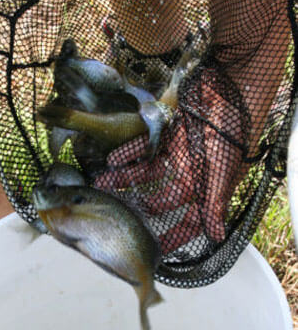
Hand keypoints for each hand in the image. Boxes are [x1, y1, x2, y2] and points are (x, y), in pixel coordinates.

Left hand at [96, 0, 288, 255]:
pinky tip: (111, 161)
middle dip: (138, 206)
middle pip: (160, 197)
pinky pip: (142, 147)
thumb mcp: (222, 167)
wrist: (226, 81)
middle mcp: (188, 172)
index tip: (155, 248)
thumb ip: (215, 199)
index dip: (174, 234)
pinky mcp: (163, 134)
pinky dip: (128, 153)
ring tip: (101, 186)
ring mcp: (175, 153)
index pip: (189, 218)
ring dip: (124, 180)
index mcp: (205, 185)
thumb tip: (217, 236)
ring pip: (145, 173)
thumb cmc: (230, 127)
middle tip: (114, 214)